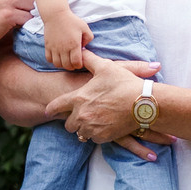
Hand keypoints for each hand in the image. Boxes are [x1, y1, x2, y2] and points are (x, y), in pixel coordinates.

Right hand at [41, 6, 91, 70]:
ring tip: (65, 60)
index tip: (79, 61)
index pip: (76, 63)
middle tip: (73, 62)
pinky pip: (49, 59)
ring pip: (57, 64)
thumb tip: (84, 47)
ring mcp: (54, 48)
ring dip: (62, 64)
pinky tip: (57, 56)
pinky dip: (53, 60)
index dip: (79, 65)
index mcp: (74, 45)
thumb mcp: (85, 27)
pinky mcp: (47, 46)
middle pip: (67, 66)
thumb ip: (89, 38)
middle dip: (71, 66)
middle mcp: (63, 48)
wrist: (56, 14)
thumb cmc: (71, 20)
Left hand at [44, 53, 167, 158]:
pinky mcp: (102, 137)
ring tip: (92, 122)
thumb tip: (80, 51)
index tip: (48, 111)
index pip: (56, 106)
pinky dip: (96, 134)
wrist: (142, 103)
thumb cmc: (123, 84)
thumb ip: (89, 59)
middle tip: (81, 115)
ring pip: (80, 133)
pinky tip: (103, 127)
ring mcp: (91, 127)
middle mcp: (81, 115)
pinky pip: (93, 138)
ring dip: (84, 128)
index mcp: (78, 98)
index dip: (51, 109)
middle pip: (68, 124)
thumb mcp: (106, 67)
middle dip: (73, 120)